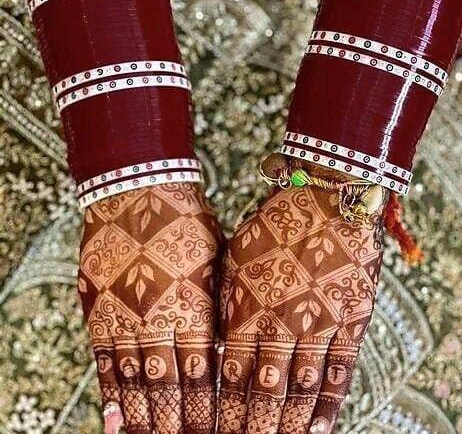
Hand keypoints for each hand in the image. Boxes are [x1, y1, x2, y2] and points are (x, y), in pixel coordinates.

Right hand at [78, 183, 222, 433]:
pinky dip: (111, 395)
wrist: (138, 189)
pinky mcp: (99, 310)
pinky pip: (104, 363)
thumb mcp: (215, 260)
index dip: (208, 411)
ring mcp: (125, 317)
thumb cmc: (186, 220)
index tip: (217, 432)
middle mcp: (158, 318)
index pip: (203, 375)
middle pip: (169, 388)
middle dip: (179, 425)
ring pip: (136, 384)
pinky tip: (115, 422)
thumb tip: (225, 345)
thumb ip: (217, 306)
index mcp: (194, 306)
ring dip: (145, 420)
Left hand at [218, 185, 383, 433]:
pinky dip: (328, 404)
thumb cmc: (275, 223)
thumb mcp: (238, 258)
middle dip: (253, 430)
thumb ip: (231, 305)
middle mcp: (282, 321)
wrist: (326, 195)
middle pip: (265, 391)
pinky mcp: (352, 317)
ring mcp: (320, 322)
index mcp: (248, 306)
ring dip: (288, 426)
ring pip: (301, 388)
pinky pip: (340, 369)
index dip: (224, 412)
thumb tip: (225, 349)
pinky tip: (318, 431)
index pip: (232, 376)